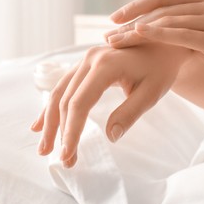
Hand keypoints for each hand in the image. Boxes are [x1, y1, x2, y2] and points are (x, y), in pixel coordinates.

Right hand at [31, 43, 189, 167]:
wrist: (163, 44)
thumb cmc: (160, 68)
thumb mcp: (151, 93)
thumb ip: (129, 113)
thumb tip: (110, 137)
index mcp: (105, 65)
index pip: (80, 104)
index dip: (71, 131)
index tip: (68, 155)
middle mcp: (89, 60)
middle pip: (65, 100)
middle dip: (61, 132)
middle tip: (62, 160)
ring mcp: (84, 60)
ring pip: (59, 93)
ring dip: (50, 122)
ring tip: (44, 148)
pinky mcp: (85, 65)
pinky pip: (63, 87)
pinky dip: (52, 107)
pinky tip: (40, 124)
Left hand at [105, 0, 203, 96]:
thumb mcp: (202, 41)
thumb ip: (180, 35)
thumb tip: (152, 42)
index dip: (136, 6)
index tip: (114, 19)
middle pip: (160, 8)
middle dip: (129, 21)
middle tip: (108, 35)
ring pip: (167, 19)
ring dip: (137, 30)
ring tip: (115, 41)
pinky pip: (181, 33)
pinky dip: (157, 33)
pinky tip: (138, 34)